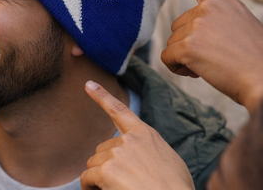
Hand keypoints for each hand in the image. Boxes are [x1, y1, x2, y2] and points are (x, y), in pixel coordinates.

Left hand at [80, 81, 194, 189]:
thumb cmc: (175, 188)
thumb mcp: (168, 159)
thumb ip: (148, 148)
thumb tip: (139, 154)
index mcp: (145, 133)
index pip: (119, 110)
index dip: (101, 95)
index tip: (88, 84)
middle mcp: (129, 139)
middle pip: (103, 148)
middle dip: (106, 164)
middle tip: (121, 181)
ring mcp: (118, 153)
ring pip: (94, 163)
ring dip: (99, 177)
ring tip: (118, 188)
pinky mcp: (108, 170)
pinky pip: (87, 177)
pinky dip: (90, 187)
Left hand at [148, 0, 262, 113]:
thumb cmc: (257, 58)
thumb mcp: (241, 24)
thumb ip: (216, 18)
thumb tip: (193, 29)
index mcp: (222, 0)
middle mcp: (208, 8)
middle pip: (179, 24)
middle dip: (190, 43)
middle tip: (215, 56)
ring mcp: (197, 24)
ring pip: (173, 42)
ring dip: (186, 57)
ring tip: (212, 64)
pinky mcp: (189, 44)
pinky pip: (168, 57)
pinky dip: (178, 68)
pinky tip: (198, 72)